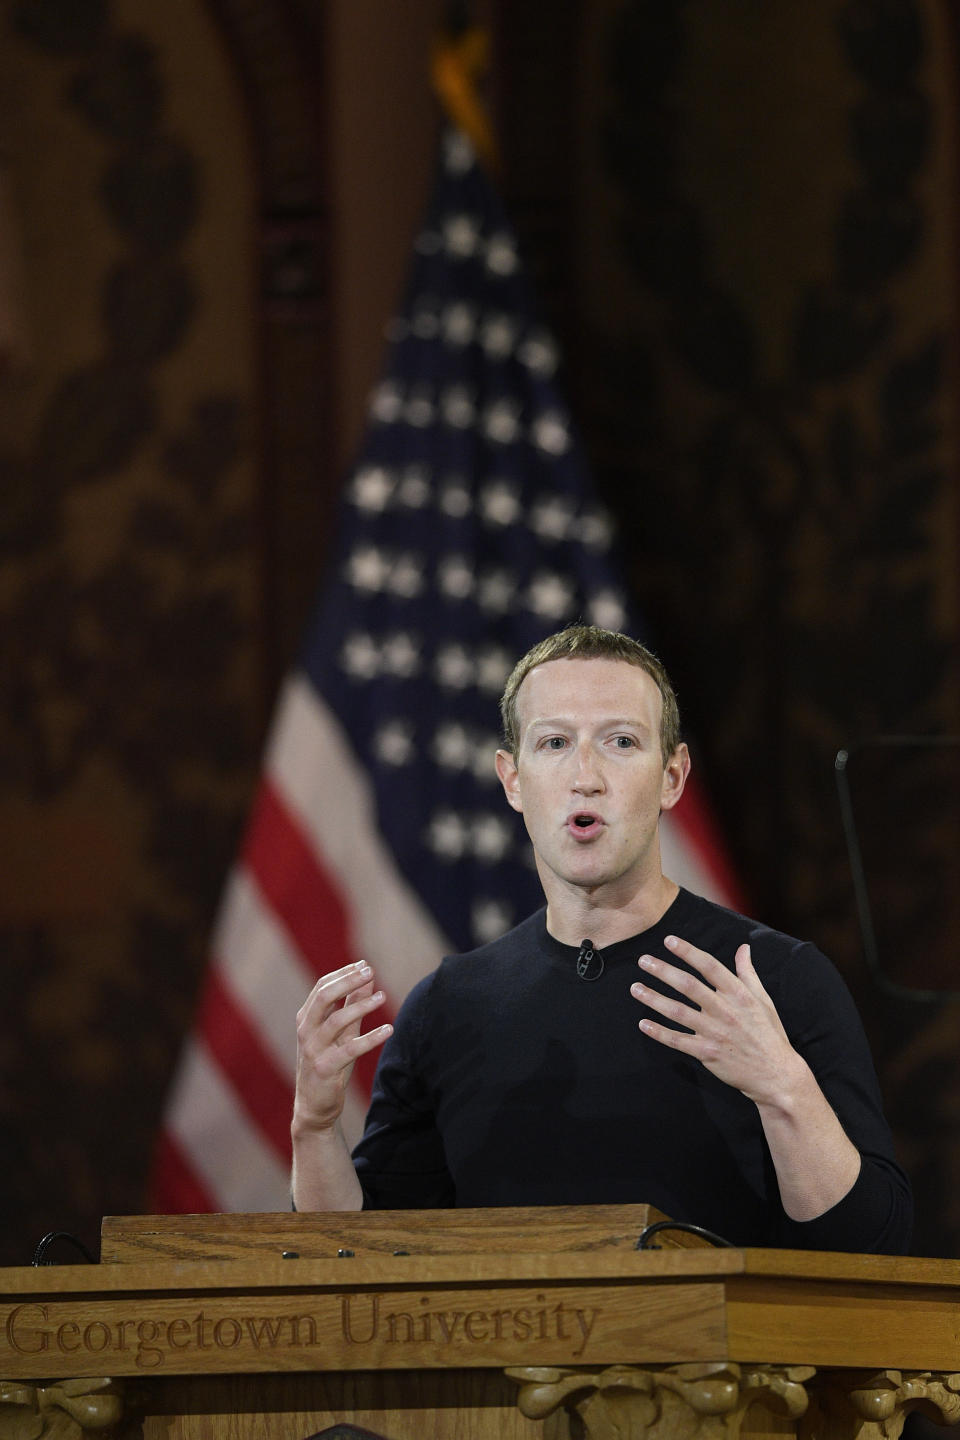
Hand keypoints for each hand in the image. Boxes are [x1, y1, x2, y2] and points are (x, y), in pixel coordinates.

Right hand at [293, 960, 392, 1135]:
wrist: (314, 1105)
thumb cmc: (329, 1062)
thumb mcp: (341, 1031)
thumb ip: (352, 1004)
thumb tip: (368, 977)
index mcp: (307, 1018)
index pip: (322, 986)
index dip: (344, 973)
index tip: (365, 965)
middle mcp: (307, 1030)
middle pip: (324, 996)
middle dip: (348, 981)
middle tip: (370, 972)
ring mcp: (314, 1049)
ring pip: (336, 1020)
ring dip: (361, 1006)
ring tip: (383, 996)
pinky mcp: (326, 1068)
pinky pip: (350, 1049)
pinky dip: (371, 1038)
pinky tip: (388, 1029)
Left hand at [630, 935, 801, 1105]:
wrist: (775, 1074)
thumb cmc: (768, 1034)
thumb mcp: (763, 1000)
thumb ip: (748, 973)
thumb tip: (743, 948)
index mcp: (738, 994)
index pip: (709, 966)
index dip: (688, 952)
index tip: (668, 940)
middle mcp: (724, 1010)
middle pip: (688, 986)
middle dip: (663, 971)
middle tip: (643, 960)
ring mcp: (714, 1032)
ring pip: (677, 1012)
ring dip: (653, 999)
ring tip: (635, 988)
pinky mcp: (706, 1053)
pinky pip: (677, 1040)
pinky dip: (658, 1032)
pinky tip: (643, 1023)